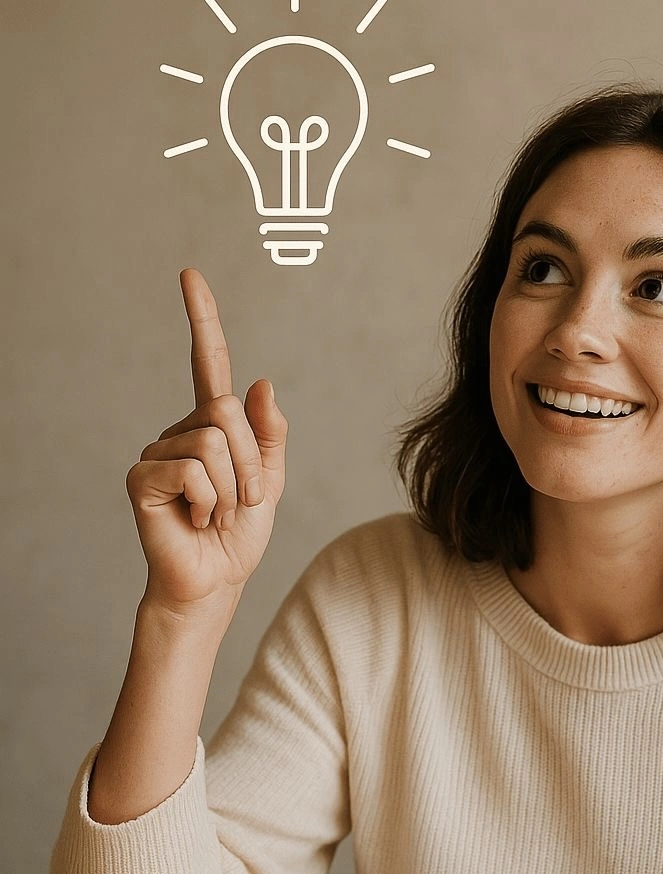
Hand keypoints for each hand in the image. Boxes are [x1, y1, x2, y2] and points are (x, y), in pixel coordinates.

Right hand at [126, 268, 287, 623]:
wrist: (216, 578)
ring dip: (234, 486)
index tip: (191, 275)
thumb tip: (260, 380)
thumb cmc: (239, 531)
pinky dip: (210, 499)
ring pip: (216, 441)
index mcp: (214, 424)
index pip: (208, 362)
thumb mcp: (271, 479)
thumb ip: (269, 431)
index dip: (201, 319)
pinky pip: (195, 468)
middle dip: (252, 462)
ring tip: (218, 511)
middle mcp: (182, 429)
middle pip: (228, 411)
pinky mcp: (142, 476)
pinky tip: (196, 517)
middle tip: (244, 499)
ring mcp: (157, 450)